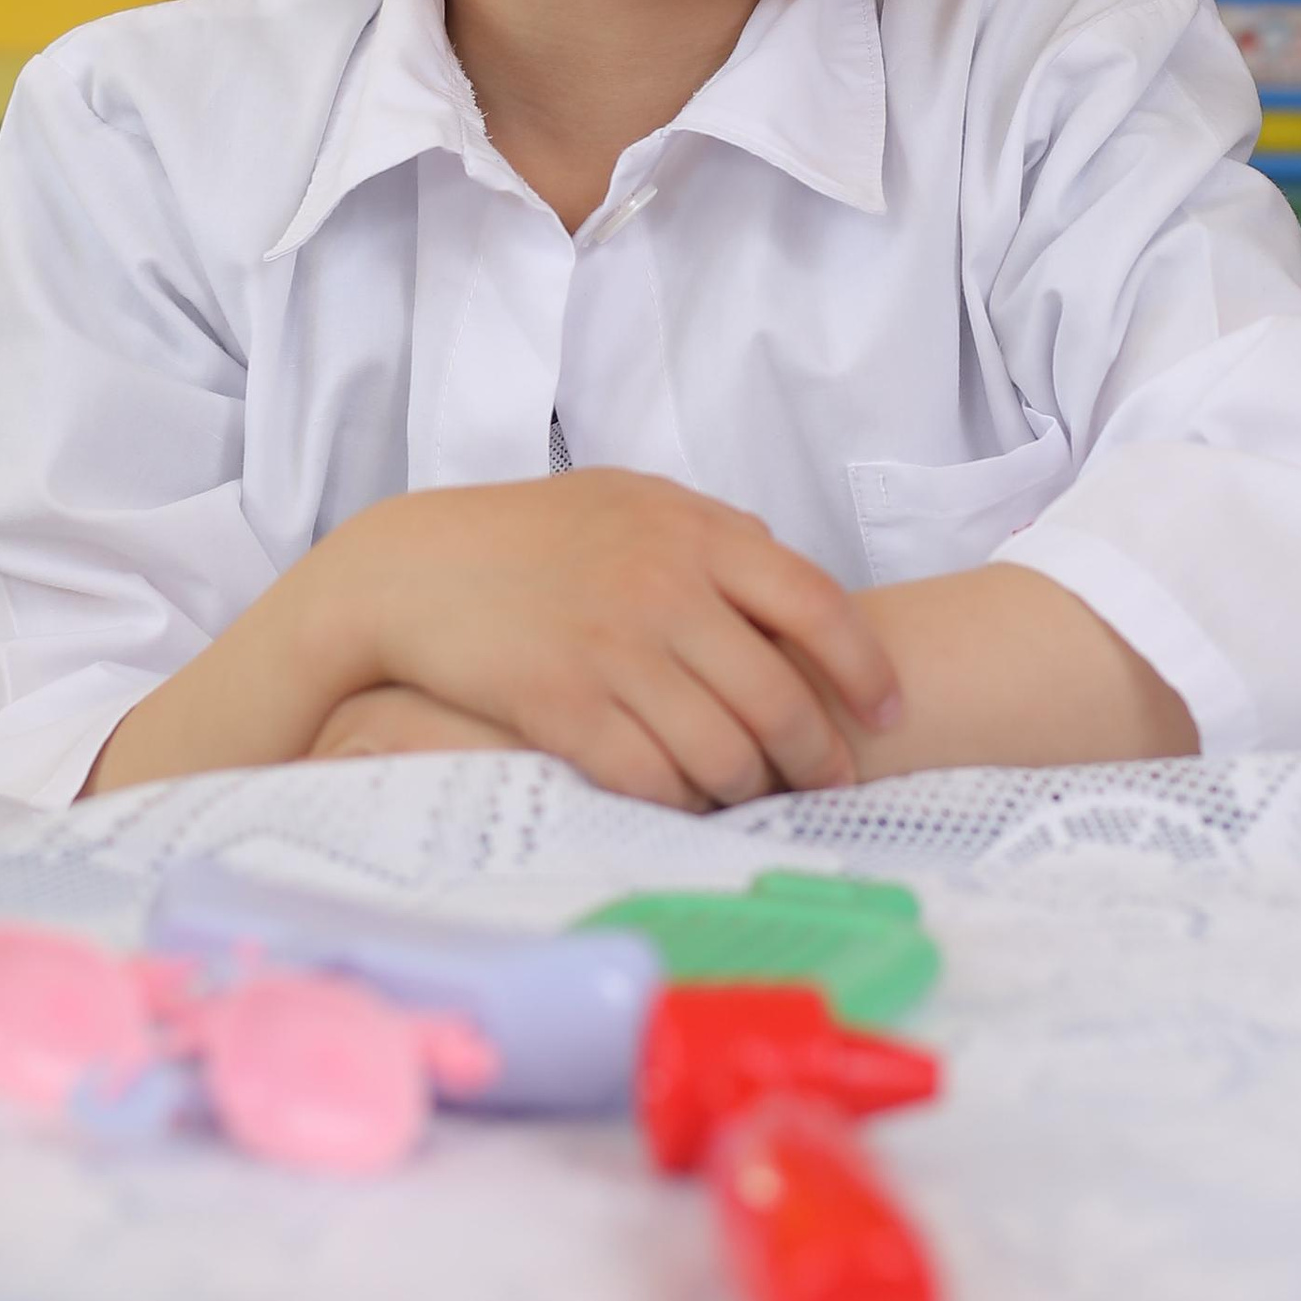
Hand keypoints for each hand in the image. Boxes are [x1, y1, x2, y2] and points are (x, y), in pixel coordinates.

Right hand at [320, 472, 902, 811]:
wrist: (412, 568)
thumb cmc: (523, 533)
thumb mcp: (626, 499)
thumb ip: (708, 529)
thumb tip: (782, 566)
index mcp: (692, 531)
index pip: (815, 604)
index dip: (864, 668)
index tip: (888, 712)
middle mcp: (664, 588)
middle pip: (778, 696)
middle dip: (816, 754)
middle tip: (829, 782)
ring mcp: (615, 648)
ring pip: (722, 749)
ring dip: (748, 787)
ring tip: (752, 795)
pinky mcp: (566, 705)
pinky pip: (652, 776)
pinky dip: (681, 801)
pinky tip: (685, 801)